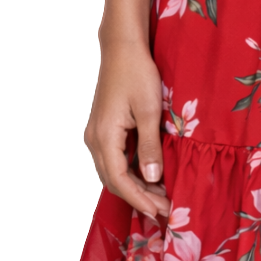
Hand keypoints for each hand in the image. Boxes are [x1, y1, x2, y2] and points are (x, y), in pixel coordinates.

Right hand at [84, 37, 170, 223]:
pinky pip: (114, 159)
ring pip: (112, 171)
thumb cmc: (137, 73)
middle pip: (113, 180)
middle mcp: (94, 139)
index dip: (139, 199)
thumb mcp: (149, 111)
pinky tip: (150, 175)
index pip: (119, 180)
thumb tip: (153, 178)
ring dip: (135, 186)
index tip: (159, 212)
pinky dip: (131, 171)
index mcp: (104, 137)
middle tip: (166, 208)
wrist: (121, 48)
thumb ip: (150, 146)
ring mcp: (96, 134)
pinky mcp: (103, 129)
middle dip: (139, 197)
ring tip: (162, 195)